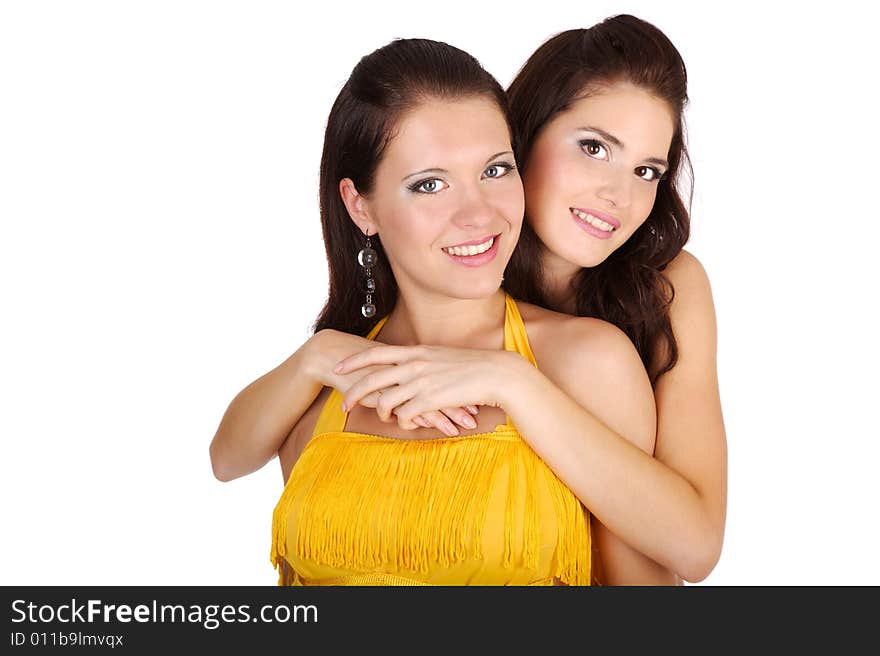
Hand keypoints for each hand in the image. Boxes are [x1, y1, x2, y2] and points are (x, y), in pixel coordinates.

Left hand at [307, 330, 477, 435]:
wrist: (496, 373)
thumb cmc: (471, 366)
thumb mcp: (441, 356)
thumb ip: (421, 360)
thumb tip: (406, 367)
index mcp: (416, 352)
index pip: (376, 354)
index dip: (354, 361)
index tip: (338, 367)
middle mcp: (414, 365)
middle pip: (371, 380)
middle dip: (353, 393)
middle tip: (343, 405)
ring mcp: (421, 383)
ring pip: (386, 402)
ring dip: (382, 413)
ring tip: (386, 417)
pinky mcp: (430, 401)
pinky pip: (405, 417)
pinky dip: (404, 422)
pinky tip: (410, 422)